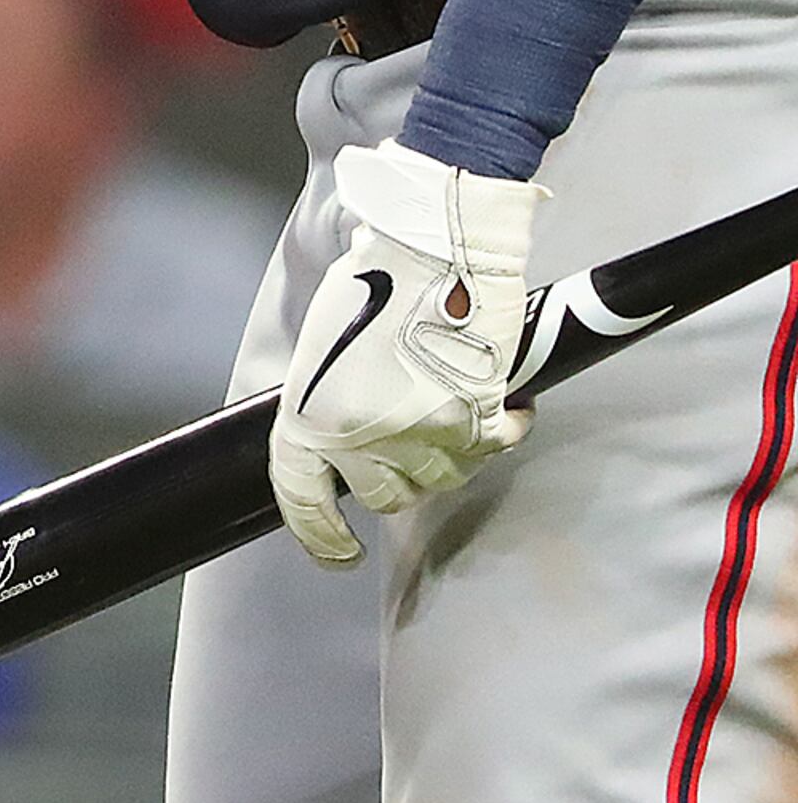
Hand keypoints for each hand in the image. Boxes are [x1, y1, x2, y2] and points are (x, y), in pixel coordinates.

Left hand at [268, 137, 540, 566]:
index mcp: (309, 415)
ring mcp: (424, 437)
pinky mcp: (479, 424)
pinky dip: (499, 430)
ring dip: (443, 456)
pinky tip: (497, 404)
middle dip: (390, 477)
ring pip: (439, 480)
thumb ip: (327, 400)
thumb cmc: (370, 282)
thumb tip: (345, 431)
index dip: (318, 537)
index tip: (337, 554)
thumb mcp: (320, 346)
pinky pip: (493, 447)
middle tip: (402, 439)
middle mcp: (362, 438)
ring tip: (443, 405)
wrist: (432, 248)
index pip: (302, 500)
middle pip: (382, 497)